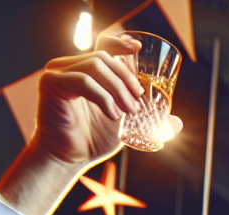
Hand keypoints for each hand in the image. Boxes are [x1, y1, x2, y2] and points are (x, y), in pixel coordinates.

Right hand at [32, 33, 144, 170]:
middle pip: (105, 57)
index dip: (120, 42)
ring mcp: (58, 72)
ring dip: (117, 89)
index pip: (105, 45)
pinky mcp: (50, 83)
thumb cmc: (93, 140)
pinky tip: (112, 115)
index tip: (137, 49)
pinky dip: (102, 97)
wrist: (70, 159)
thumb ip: (150, 122)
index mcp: (88, 71)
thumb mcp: (128, 128)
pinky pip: (82, 80)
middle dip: (126, 79)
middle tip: (137, 104)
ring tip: (126, 112)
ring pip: (95, 65)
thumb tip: (178, 123)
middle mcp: (71, 66)